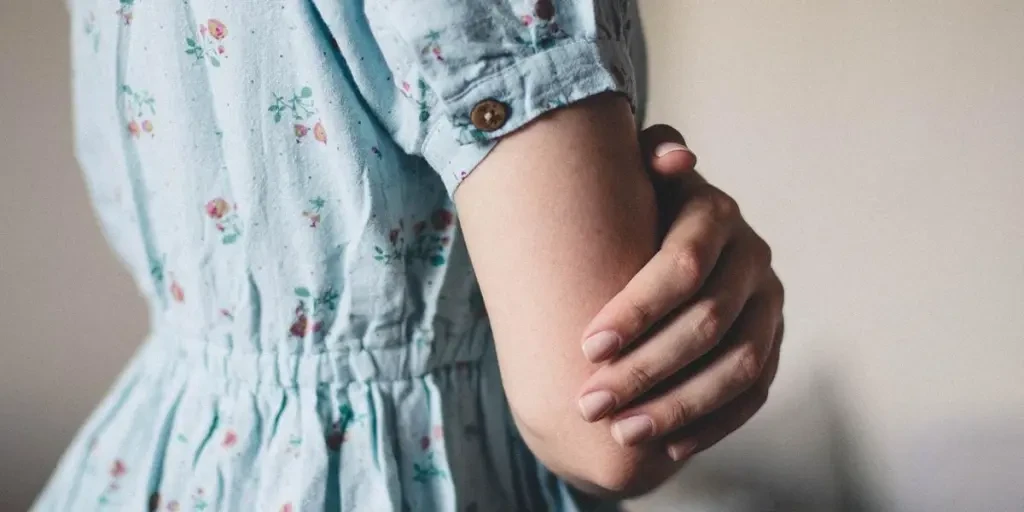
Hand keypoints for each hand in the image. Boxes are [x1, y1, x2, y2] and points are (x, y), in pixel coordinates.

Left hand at [576, 125, 784, 460]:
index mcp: (718, 214)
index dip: (637, 309)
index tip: (586, 346)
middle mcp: (754, 259)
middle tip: (588, 403)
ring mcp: (770, 307)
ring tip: (622, 433)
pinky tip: (669, 447)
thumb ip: (644, 159)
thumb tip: (672, 157)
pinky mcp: (773, 345)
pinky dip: (713, 423)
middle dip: (644, 369)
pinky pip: (753, 394)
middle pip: (706, 323)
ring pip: (737, 366)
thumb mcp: (632, 178)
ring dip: (677, 406)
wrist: (665, 245)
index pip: (683, 265)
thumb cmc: (633, 212)